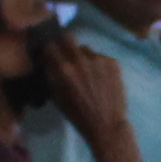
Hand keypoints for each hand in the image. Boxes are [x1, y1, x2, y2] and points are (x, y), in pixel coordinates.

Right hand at [38, 24, 136, 142]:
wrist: (107, 124)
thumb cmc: (78, 115)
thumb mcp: (57, 97)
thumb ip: (51, 75)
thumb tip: (47, 60)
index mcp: (63, 69)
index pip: (49, 46)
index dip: (48, 49)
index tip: (49, 53)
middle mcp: (80, 59)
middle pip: (68, 37)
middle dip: (64, 43)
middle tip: (66, 52)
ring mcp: (99, 59)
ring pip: (85, 49)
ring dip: (83, 57)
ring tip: (87, 72)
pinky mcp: (113, 62)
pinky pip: (100, 57)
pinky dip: (98, 65)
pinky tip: (101, 78)